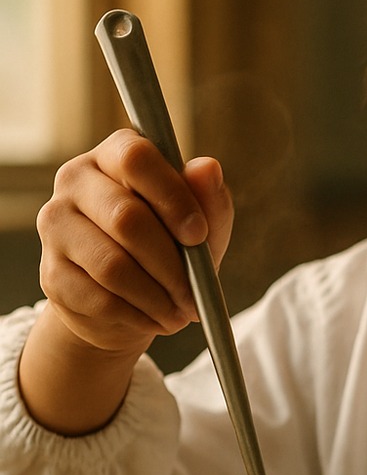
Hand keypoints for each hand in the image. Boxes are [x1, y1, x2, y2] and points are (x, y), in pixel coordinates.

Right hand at [19, 132, 232, 432]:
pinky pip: (99, 298)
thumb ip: (208, 198)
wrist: (127, 300)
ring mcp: (55, 225)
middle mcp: (76, 181)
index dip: (172, 196)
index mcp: (114, 155)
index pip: (136, 158)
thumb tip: (207, 167)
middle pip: (125, 217)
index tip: (199, 234)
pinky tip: (155, 319)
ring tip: (181, 311)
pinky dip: (138, 315)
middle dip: (170, 263)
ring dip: (156, 296)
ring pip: (111, 264)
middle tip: (195, 292)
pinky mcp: (51, 273)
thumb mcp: (202, 225)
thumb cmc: (170, 248)